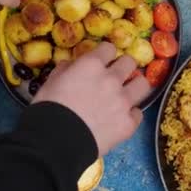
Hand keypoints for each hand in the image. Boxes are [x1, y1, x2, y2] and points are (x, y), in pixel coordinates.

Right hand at [32, 42, 150, 155]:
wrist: (56, 141)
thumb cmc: (48, 108)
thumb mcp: (50, 82)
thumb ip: (65, 70)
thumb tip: (70, 65)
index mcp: (92, 65)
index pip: (109, 48)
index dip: (105, 54)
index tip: (102, 60)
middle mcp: (112, 79)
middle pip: (130, 62)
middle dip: (123, 67)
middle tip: (116, 76)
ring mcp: (123, 101)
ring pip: (142, 84)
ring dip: (134, 86)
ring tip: (126, 94)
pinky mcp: (128, 123)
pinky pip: (138, 114)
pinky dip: (130, 115)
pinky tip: (121, 119)